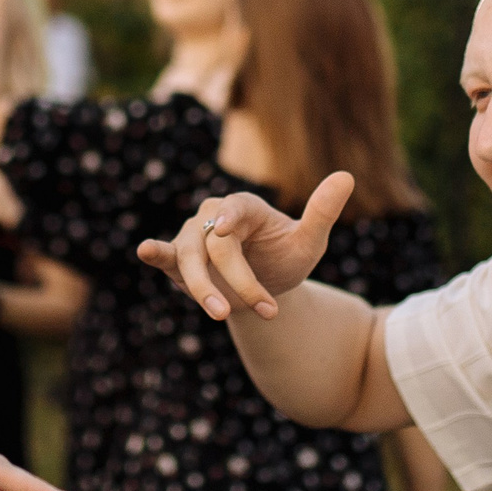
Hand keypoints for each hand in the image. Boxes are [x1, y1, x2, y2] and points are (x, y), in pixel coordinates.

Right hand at [137, 174, 353, 320]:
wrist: (265, 285)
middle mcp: (213, 217)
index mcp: (244, 208)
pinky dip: (154, 253)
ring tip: (221, 314)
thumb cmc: (286, 258)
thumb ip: (322, 213)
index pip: (234, 211)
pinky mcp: (178, 261)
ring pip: (189, 259)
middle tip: (268, 311)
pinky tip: (145, 250)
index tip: (224, 230)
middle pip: (217, 248)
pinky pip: (164, 255)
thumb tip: (346, 176)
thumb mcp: (308, 242)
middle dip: (241, 282)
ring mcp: (192, 238)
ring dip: (203, 288)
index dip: (229, 219)